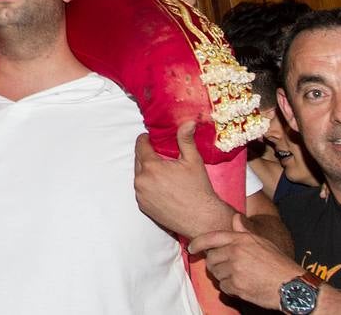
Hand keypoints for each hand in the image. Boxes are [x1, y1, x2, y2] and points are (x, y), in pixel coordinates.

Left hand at [133, 121, 231, 238]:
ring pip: (139, 175)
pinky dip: (148, 185)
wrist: (201, 219)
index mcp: (151, 167)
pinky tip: (162, 186)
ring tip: (164, 172)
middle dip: (148, 155)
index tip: (154, 138)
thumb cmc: (199, 189)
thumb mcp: (193, 161)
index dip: (147, 139)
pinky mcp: (143, 206)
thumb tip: (188, 121)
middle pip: (138, 159)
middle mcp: (141, 181)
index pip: (140, 145)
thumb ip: (186, 139)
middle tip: (162, 156)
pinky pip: (142, 189)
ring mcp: (140, 195)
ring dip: (147, 171)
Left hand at [189, 213, 304, 308]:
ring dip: (223, 277)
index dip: (198, 243)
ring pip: (216, 274)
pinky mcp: (237, 286)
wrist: (291, 285)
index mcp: (241, 239)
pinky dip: (230, 288)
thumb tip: (235, 217)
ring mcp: (235, 270)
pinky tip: (242, 285)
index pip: (211, 238)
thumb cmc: (277, 263)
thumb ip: (244, 231)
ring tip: (239, 276)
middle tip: (228, 268)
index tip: (192, 248)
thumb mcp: (262, 241)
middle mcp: (235, 253)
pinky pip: (223, 287)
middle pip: (211, 259)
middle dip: (216, 264)